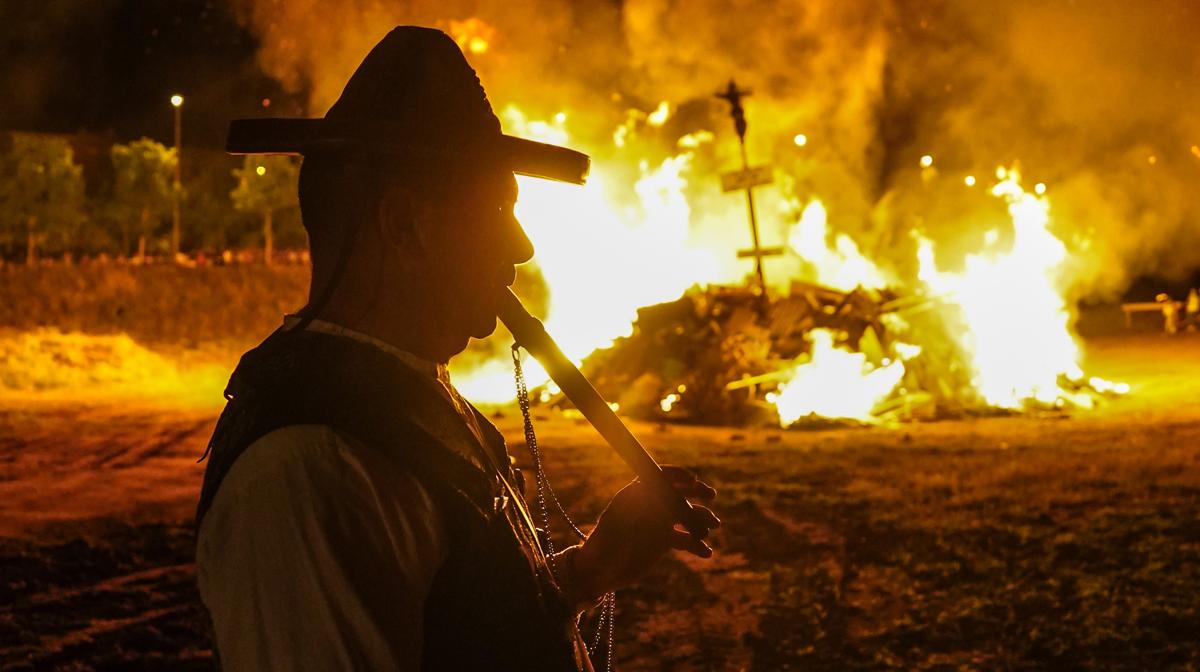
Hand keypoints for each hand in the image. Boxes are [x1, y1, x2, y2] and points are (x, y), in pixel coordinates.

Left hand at [572, 466, 719, 600]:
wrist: (600, 572)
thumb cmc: (602, 545)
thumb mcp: (616, 524)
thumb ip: (635, 509)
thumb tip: (655, 493)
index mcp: (635, 494)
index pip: (659, 477)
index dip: (676, 476)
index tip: (691, 480)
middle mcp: (649, 506)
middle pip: (677, 492)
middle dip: (696, 492)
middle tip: (711, 495)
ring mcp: (658, 523)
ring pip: (686, 516)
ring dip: (701, 518)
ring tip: (713, 525)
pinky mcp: (664, 541)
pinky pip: (685, 538)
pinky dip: (696, 544)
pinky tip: (706, 552)